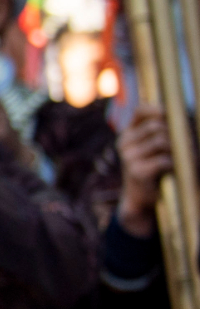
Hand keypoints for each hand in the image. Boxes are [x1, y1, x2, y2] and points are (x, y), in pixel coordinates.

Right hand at [117, 107, 170, 238]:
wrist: (140, 199)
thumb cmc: (152, 169)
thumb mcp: (149, 147)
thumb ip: (157, 131)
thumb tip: (177, 115)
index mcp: (127, 134)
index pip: (140, 111)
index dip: (157, 110)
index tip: (171, 117)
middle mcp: (124, 143)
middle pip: (156, 126)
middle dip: (175, 134)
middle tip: (184, 145)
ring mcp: (129, 157)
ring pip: (162, 141)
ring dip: (176, 150)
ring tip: (178, 159)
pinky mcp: (137, 172)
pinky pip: (164, 159)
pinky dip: (173, 164)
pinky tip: (171, 170)